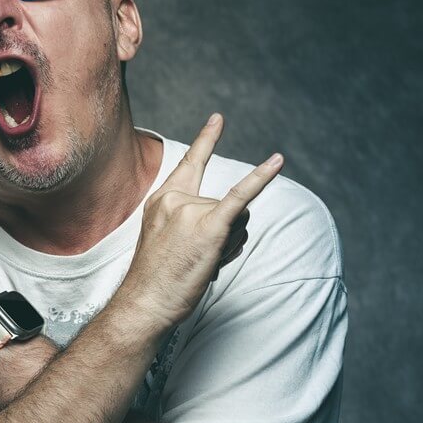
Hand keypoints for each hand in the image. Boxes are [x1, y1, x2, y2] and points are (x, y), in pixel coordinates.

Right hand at [117, 113, 282, 330]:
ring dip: (233, 244)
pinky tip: (276, 162)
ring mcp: (191, 211)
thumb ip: (194, 224)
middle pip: (227, 204)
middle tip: (200, 260)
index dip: (206, 141)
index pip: (189, 164)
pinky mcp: (209, 227)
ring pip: (239, 219)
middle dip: (227, 234)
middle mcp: (176, 200)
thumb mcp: (166, 242)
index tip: (219, 119)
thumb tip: (234, 224)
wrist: (145, 303)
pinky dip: (261, 179)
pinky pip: (240, 197)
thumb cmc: (157, 281)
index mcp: (162, 201)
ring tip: (205, 264)